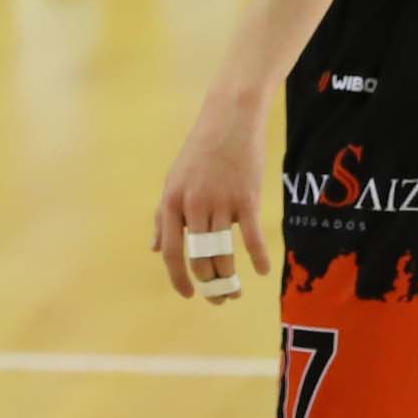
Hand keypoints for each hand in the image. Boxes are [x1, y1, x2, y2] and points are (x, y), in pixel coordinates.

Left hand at [152, 88, 273, 302]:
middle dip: (209, 284)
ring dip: (229, 279)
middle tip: (217, 297)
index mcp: (172, 202)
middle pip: (200, 258)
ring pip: (224, 253)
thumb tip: (155, 248)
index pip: (171, 252)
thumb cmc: (200, 152)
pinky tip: (262, 271)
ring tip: (234, 291)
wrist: (230, 119)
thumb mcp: (174, 181)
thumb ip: (163, 217)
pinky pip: (252, 237)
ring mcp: (221, 202)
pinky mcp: (246, 198)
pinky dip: (258, 258)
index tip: (189, 294)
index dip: (178, 278)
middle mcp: (194, 205)